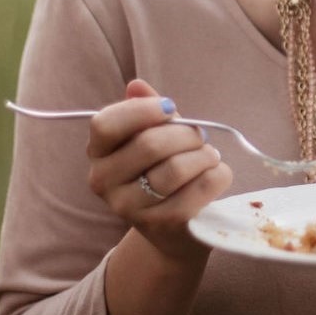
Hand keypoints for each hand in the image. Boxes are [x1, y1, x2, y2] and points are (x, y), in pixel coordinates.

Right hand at [86, 79, 232, 260]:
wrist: (173, 228)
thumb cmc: (161, 168)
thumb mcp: (151, 135)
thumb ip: (146, 109)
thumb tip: (137, 86)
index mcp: (97, 152)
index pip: (105, 125)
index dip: (142, 111)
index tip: (170, 108)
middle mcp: (104, 182)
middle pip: (149, 145)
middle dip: (185, 134)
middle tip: (199, 136)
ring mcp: (130, 208)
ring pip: (176, 169)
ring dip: (204, 155)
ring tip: (209, 155)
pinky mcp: (163, 225)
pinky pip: (201, 188)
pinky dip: (217, 174)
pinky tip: (214, 174)